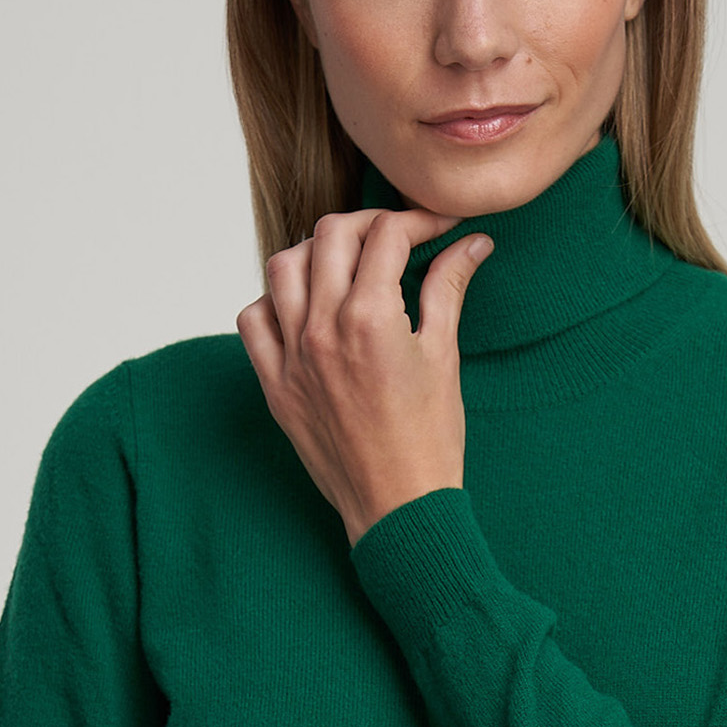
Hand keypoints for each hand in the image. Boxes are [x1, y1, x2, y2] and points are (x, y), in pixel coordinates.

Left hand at [237, 208, 492, 545]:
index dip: (419, 220)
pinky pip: (254, 320)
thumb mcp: (444, 355)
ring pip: (283, 266)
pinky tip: (305, 307)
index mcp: (371, 317)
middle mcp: (322, 328)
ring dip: (316, 252)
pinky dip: (275, 301)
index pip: (387, 235)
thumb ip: (449, 288)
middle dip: (370, 225)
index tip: (439, 228)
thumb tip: (472, 243)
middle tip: (397, 237)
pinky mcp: (275, 384)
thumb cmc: (429, 439)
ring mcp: (292, 356)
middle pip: (332, 236)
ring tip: (347, 263)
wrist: (398, 505)